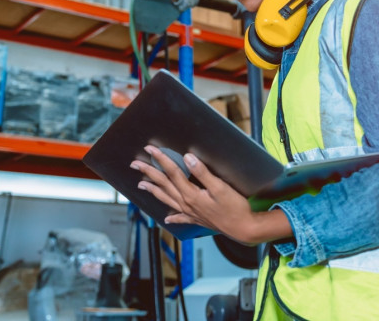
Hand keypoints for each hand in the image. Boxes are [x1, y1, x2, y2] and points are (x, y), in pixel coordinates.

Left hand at [130, 145, 264, 243]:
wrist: (243, 229)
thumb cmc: (234, 208)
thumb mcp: (220, 187)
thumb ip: (203, 172)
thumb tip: (188, 158)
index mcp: (191, 194)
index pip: (172, 172)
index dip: (160, 159)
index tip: (150, 149)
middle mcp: (187, 203)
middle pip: (163, 185)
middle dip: (148, 173)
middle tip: (135, 164)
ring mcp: (190, 212)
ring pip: (167, 199)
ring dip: (153, 191)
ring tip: (141, 185)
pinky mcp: (197, 219)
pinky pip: (180, 217)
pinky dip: (172, 217)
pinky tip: (167, 219)